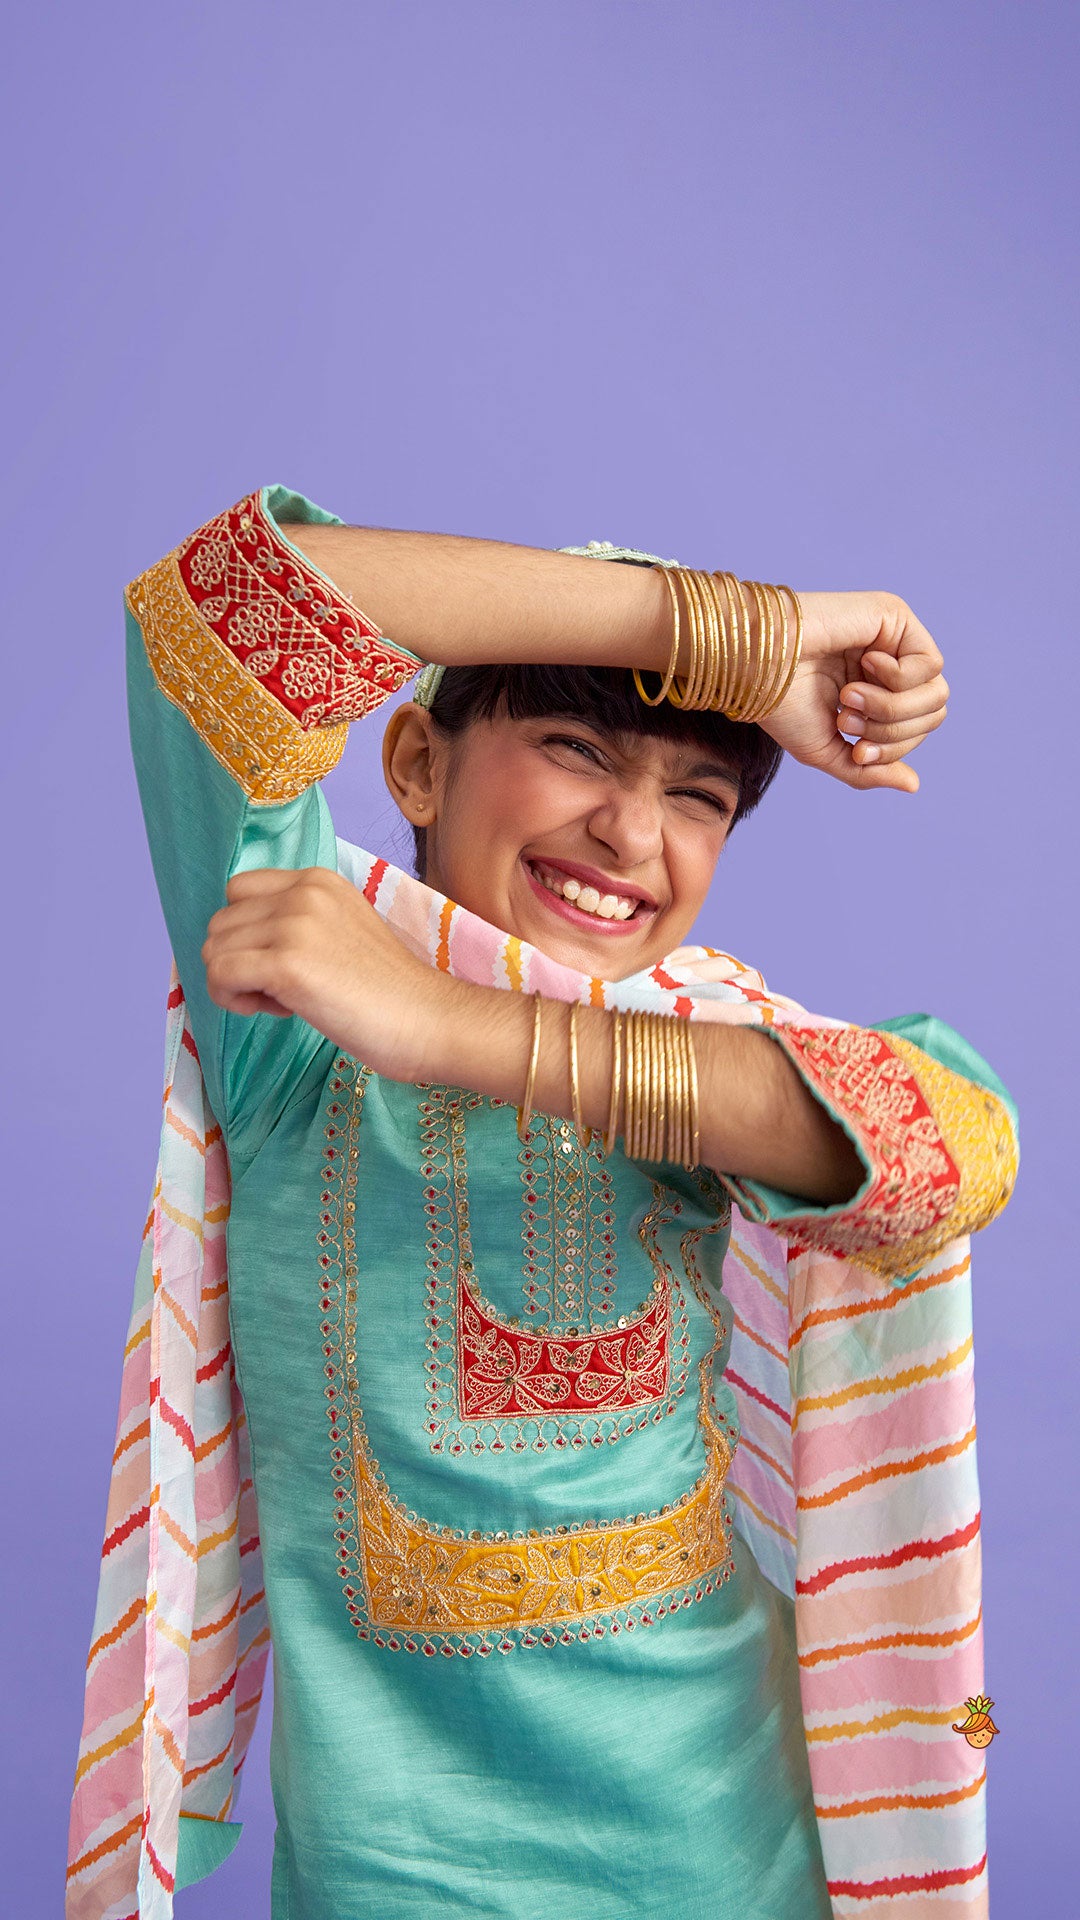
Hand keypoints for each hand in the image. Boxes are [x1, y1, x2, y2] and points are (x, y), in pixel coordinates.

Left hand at [201, 866, 451, 1080]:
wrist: (428, 1019)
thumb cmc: (387, 991)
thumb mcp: (341, 930)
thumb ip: (296, 922)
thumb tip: (238, 945)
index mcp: (317, 880)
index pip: (237, 892)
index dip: (246, 933)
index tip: (280, 962)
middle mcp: (303, 892)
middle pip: (220, 924)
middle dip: (239, 962)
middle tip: (283, 990)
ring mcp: (295, 925)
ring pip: (213, 950)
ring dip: (236, 984)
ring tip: (283, 1002)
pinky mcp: (287, 963)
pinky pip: (220, 975)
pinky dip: (233, 1000)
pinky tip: (276, 1011)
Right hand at [761, 590, 948, 792]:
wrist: (756, 664)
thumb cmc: (781, 705)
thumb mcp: (827, 751)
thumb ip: (869, 771)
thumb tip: (914, 785)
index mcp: (873, 692)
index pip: (915, 731)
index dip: (891, 750)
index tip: (854, 751)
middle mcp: (888, 664)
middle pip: (933, 714)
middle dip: (892, 731)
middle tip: (847, 720)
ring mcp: (894, 639)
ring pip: (937, 693)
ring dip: (890, 708)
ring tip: (850, 697)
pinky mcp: (895, 616)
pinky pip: (930, 664)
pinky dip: (897, 678)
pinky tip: (863, 664)